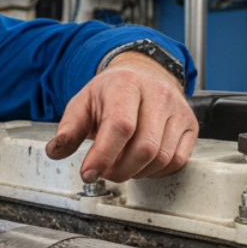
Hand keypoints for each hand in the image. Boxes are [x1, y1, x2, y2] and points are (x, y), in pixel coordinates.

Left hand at [45, 52, 197, 182]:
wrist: (143, 75)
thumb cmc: (112, 91)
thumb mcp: (83, 102)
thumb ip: (69, 128)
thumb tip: (55, 152)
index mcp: (126, 85)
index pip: (120, 125)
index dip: (104, 155)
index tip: (89, 173)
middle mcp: (158, 95)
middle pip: (144, 148)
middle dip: (119, 170)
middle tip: (104, 171)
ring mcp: (178, 110)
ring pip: (161, 158)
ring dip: (137, 173)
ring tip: (120, 166)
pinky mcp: (190, 125)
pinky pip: (177, 160)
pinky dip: (156, 172)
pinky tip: (141, 165)